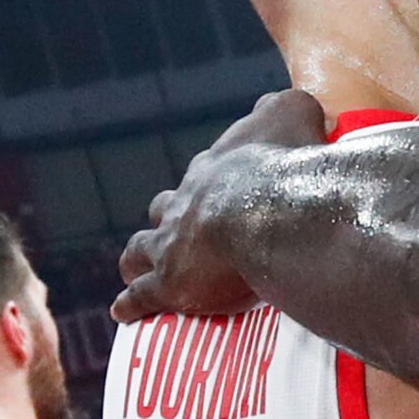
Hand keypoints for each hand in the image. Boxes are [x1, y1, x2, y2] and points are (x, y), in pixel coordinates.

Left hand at [112, 89, 326, 322]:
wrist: (266, 213)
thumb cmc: (284, 166)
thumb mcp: (294, 115)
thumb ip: (289, 108)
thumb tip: (293, 107)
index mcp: (214, 171)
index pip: (207, 174)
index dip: (214, 186)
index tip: (225, 195)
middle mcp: (185, 204)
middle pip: (164, 209)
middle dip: (168, 220)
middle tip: (178, 235)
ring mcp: (171, 245)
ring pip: (140, 250)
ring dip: (138, 259)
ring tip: (136, 271)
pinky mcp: (169, 284)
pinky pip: (141, 296)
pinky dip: (131, 304)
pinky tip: (123, 312)